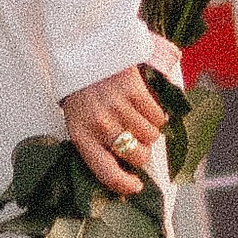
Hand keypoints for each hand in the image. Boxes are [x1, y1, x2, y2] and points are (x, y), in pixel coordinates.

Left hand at [63, 68, 163, 196]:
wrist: (82, 51)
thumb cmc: (81, 93)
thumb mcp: (78, 122)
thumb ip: (97, 145)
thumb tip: (126, 170)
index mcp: (82, 137)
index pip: (107, 173)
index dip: (125, 185)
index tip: (136, 186)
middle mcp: (100, 125)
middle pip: (137, 156)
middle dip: (142, 152)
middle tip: (136, 139)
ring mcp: (117, 107)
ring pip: (152, 137)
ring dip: (150, 131)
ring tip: (137, 118)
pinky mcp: (134, 89)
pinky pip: (158, 116)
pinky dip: (157, 114)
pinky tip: (144, 105)